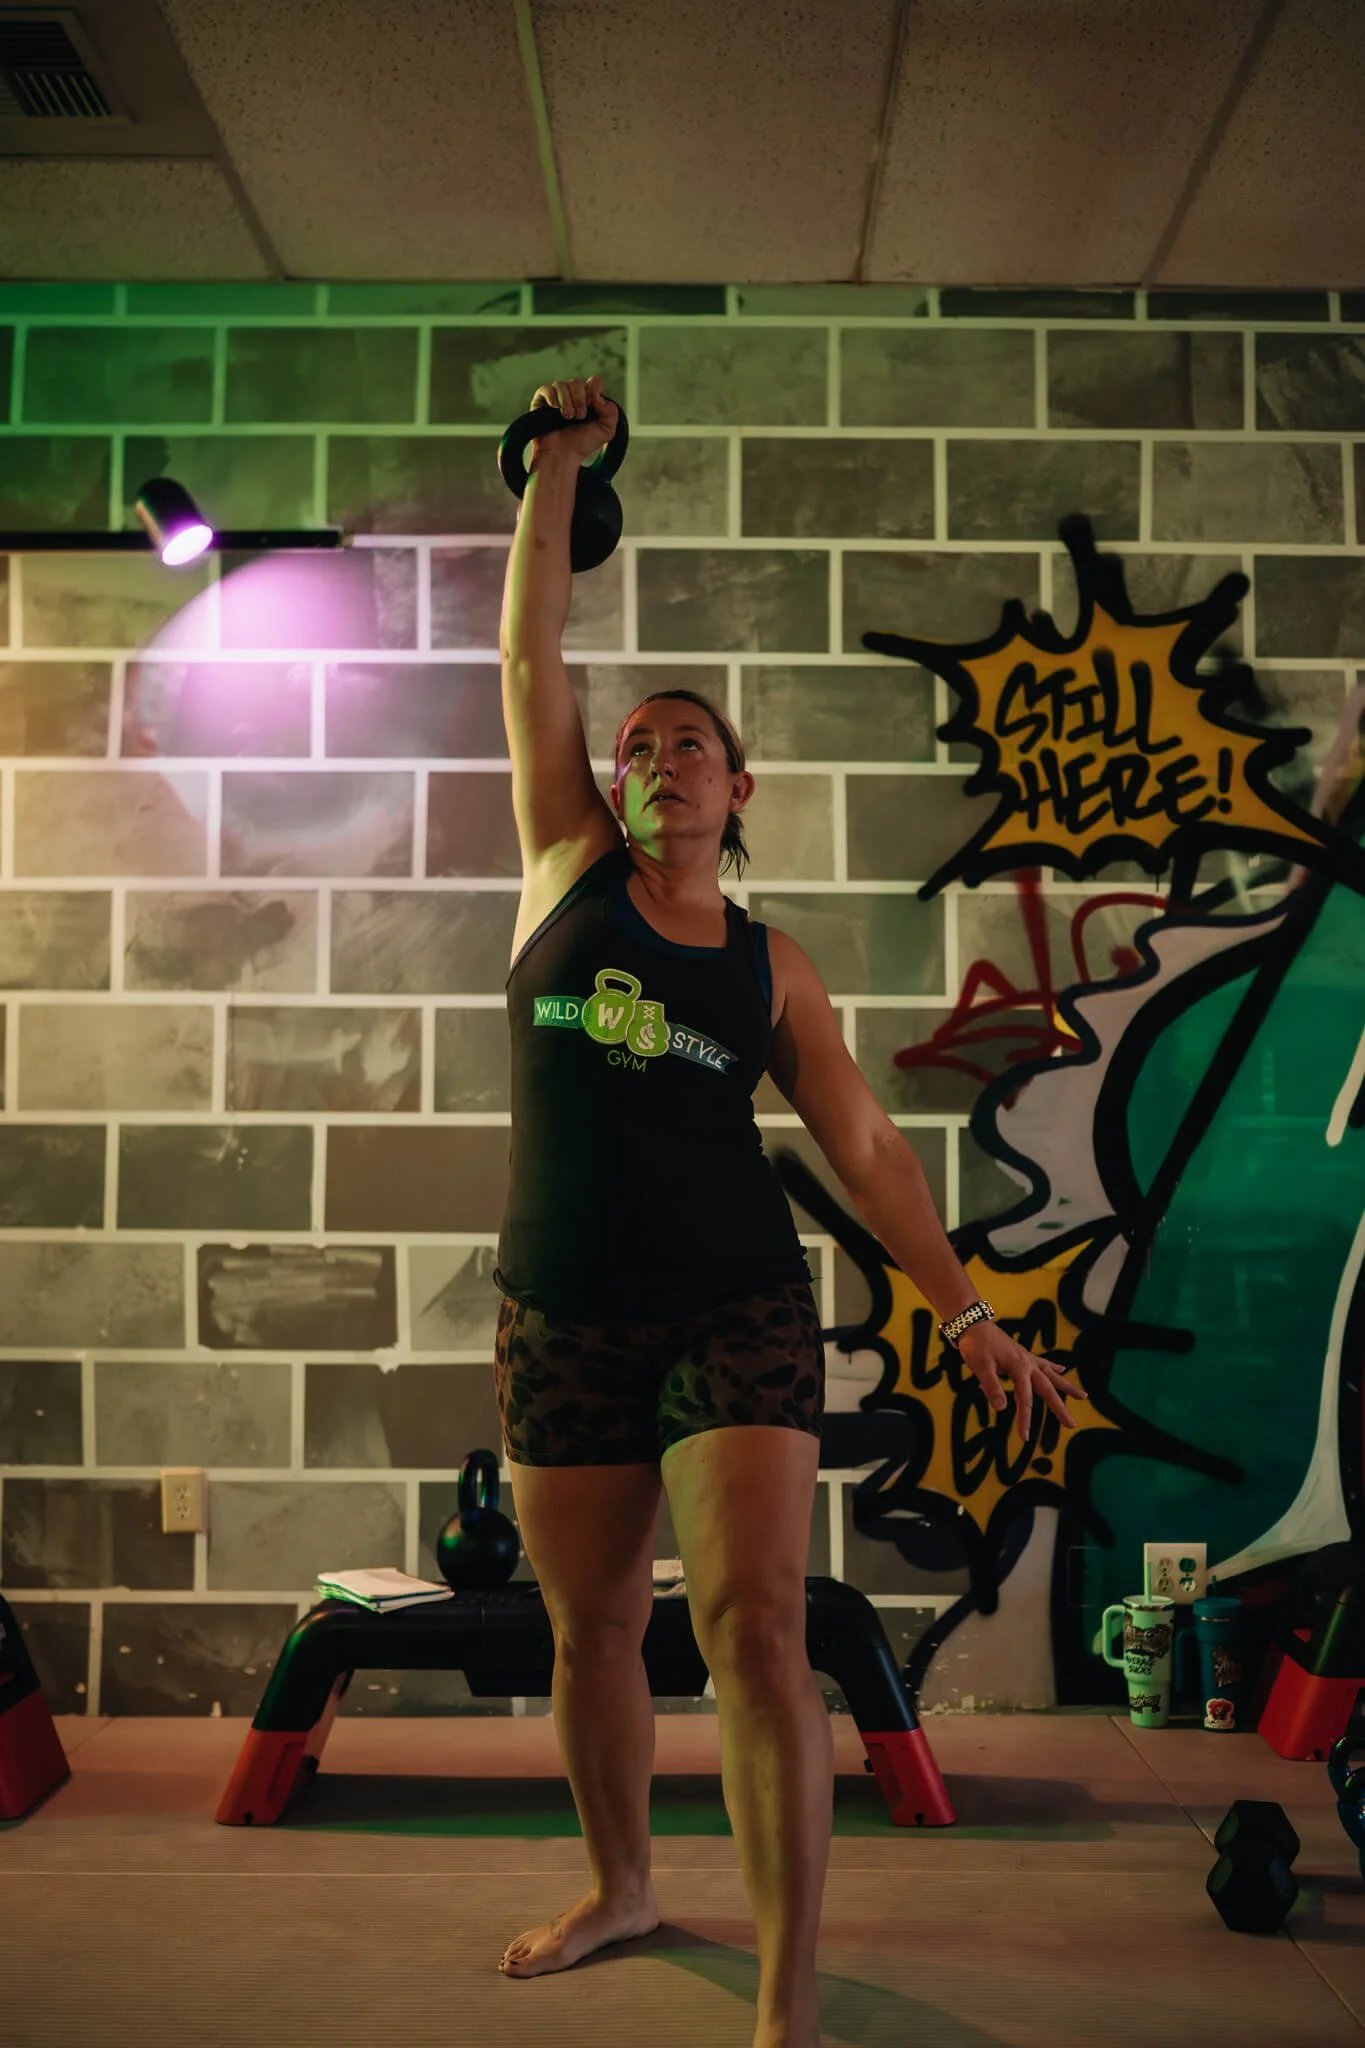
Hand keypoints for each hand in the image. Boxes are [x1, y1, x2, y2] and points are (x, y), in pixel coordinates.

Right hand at [526, 374, 618, 472]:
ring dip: (567, 401)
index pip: (594, 382)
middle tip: (580, 417)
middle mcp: (572, 396)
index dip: (594, 390)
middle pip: (577, 382)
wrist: (562, 455)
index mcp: (588, 400)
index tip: (593, 406)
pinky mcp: (541, 402)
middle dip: (580, 399)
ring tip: (568, 418)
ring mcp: (557, 398)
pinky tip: (555, 407)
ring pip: (562, 384)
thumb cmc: (581, 445)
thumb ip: (611, 413)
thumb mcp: (606, 432)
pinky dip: (552, 396)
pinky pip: (546, 389)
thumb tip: (600, 398)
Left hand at [955, 1319, 1087, 1442]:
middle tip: (1072, 1424)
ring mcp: (1027, 1358)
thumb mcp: (980, 1366)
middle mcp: (1028, 1363)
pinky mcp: (1023, 1354)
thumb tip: (1002, 1408)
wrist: (973, 1323)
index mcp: (1019, 1367)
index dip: (1025, 1419)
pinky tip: (1063, 1369)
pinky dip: (1054, 1367)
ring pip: (1052, 1375)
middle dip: (1060, 1408)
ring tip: (1084, 1396)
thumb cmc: (975, 1345)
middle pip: (1048, 1389)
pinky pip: (1043, 1363)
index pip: (1025, 1399)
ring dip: (1067, 1386)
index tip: (1025, 1437)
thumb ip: (991, 1386)